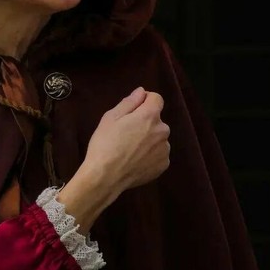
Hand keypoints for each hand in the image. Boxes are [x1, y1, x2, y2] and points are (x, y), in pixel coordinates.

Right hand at [56, 87, 169, 234]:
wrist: (106, 177)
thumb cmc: (104, 145)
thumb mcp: (110, 118)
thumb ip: (129, 103)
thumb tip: (142, 92)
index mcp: (149, 116)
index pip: (156, 98)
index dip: (145, 101)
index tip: (133, 110)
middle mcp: (162, 131)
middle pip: (156, 120)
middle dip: (145, 123)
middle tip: (126, 134)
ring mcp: (164, 150)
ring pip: (158, 138)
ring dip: (148, 140)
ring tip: (130, 151)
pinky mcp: (163, 165)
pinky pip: (158, 154)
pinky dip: (150, 156)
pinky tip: (135, 161)